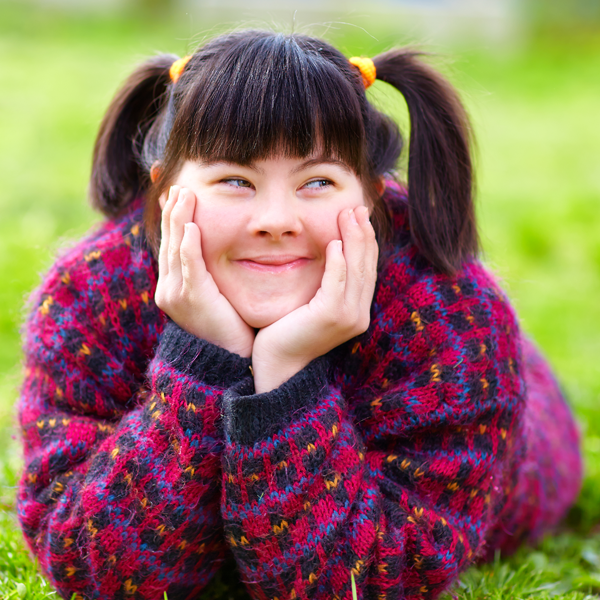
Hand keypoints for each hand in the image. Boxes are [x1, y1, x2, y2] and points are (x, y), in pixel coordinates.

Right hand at [154, 186, 254, 357]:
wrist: (230, 358)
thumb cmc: (228, 325)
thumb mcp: (215, 293)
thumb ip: (211, 270)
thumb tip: (220, 246)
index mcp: (173, 284)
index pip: (172, 241)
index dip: (171, 215)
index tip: (174, 190)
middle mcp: (169, 287)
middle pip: (169, 239)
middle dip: (172, 209)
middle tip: (176, 182)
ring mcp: (176, 293)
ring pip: (176, 247)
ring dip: (179, 218)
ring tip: (184, 193)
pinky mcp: (192, 299)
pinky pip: (188, 266)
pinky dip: (189, 245)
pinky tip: (192, 226)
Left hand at [252, 205, 377, 392]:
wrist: (278, 364)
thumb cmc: (288, 332)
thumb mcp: (311, 304)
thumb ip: (323, 285)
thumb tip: (325, 254)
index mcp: (356, 310)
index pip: (366, 269)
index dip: (365, 241)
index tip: (359, 216)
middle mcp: (358, 314)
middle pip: (366, 265)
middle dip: (363, 234)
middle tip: (357, 207)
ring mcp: (348, 316)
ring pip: (355, 270)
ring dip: (353, 240)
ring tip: (348, 215)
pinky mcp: (330, 316)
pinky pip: (338, 282)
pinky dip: (338, 261)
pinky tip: (333, 243)